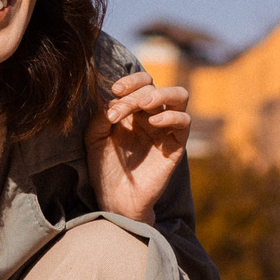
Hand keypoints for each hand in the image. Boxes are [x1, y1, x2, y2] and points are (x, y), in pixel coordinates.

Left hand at [85, 70, 190, 222]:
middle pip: (156, 88)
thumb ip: (102, 116)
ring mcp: (166, 130)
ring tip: (144, 105)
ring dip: (162, 94)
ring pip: (180, 97)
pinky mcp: (176, 146)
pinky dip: (171, 116)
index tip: (114, 89)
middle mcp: (152, 117)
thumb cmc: (105, 169)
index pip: (141, 83)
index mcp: (134, 112)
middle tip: (121, 107)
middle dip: (137, 93)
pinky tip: (153, 123)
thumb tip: (113, 99)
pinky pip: (184, 122)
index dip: (131, 80)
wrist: (116, 199)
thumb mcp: (95, 138)